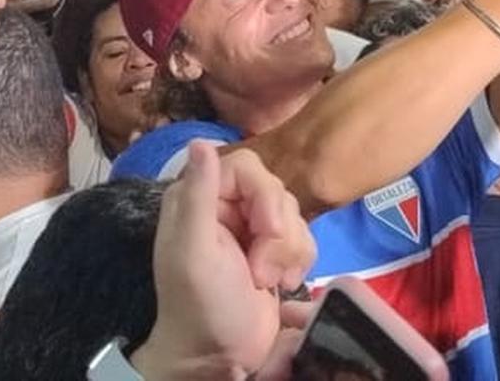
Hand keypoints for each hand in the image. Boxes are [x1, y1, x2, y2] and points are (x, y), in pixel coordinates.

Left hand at [134, 144, 315, 377]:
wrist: (217, 357)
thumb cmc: (201, 305)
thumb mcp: (194, 252)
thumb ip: (198, 195)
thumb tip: (200, 142)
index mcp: (199, 198)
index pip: (248, 167)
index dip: (265, 197)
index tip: (268, 230)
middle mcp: (226, 205)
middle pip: (276, 192)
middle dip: (277, 236)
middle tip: (260, 272)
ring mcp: (252, 229)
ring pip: (295, 216)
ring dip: (287, 254)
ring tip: (265, 282)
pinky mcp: (275, 251)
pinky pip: (305, 238)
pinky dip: (298, 264)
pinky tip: (280, 286)